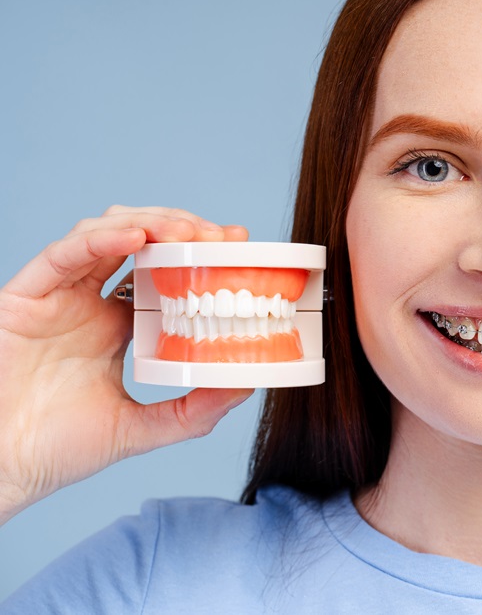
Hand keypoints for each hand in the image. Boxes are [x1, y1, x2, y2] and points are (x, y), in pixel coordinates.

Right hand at [0, 206, 253, 524]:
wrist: (1, 469)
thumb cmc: (55, 450)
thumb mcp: (141, 428)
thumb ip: (192, 410)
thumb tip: (247, 386)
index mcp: (117, 326)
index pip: (163, 273)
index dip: (198, 255)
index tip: (238, 246)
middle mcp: (89, 303)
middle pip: (140, 243)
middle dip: (182, 230)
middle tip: (221, 235)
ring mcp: (58, 296)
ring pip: (104, 234)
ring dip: (150, 223)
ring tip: (188, 231)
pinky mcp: (25, 296)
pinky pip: (65, 253)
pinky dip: (101, 237)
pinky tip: (137, 235)